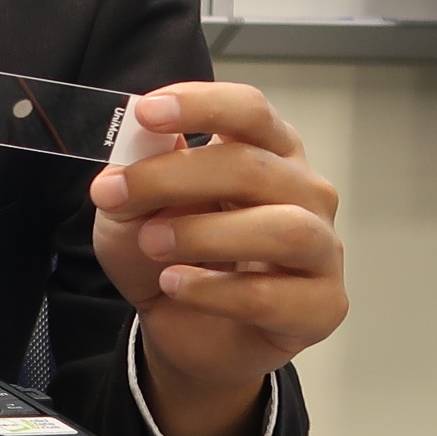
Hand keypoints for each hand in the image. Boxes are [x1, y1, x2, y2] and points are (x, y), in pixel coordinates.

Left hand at [88, 83, 344, 435]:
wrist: (183, 330)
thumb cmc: (169, 253)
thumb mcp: (133, 206)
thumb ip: (139, 169)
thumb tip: (143, 137)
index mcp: (266, 151)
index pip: (249, 111)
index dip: (201, 106)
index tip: (147, 113)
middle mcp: (304, 192)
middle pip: (256, 167)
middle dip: (175, 177)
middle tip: (115, 195)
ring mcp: (322, 249)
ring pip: (284, 229)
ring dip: (205, 233)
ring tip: (152, 242)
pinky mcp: (321, 307)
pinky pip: (275, 295)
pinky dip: (215, 290)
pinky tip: (175, 285)